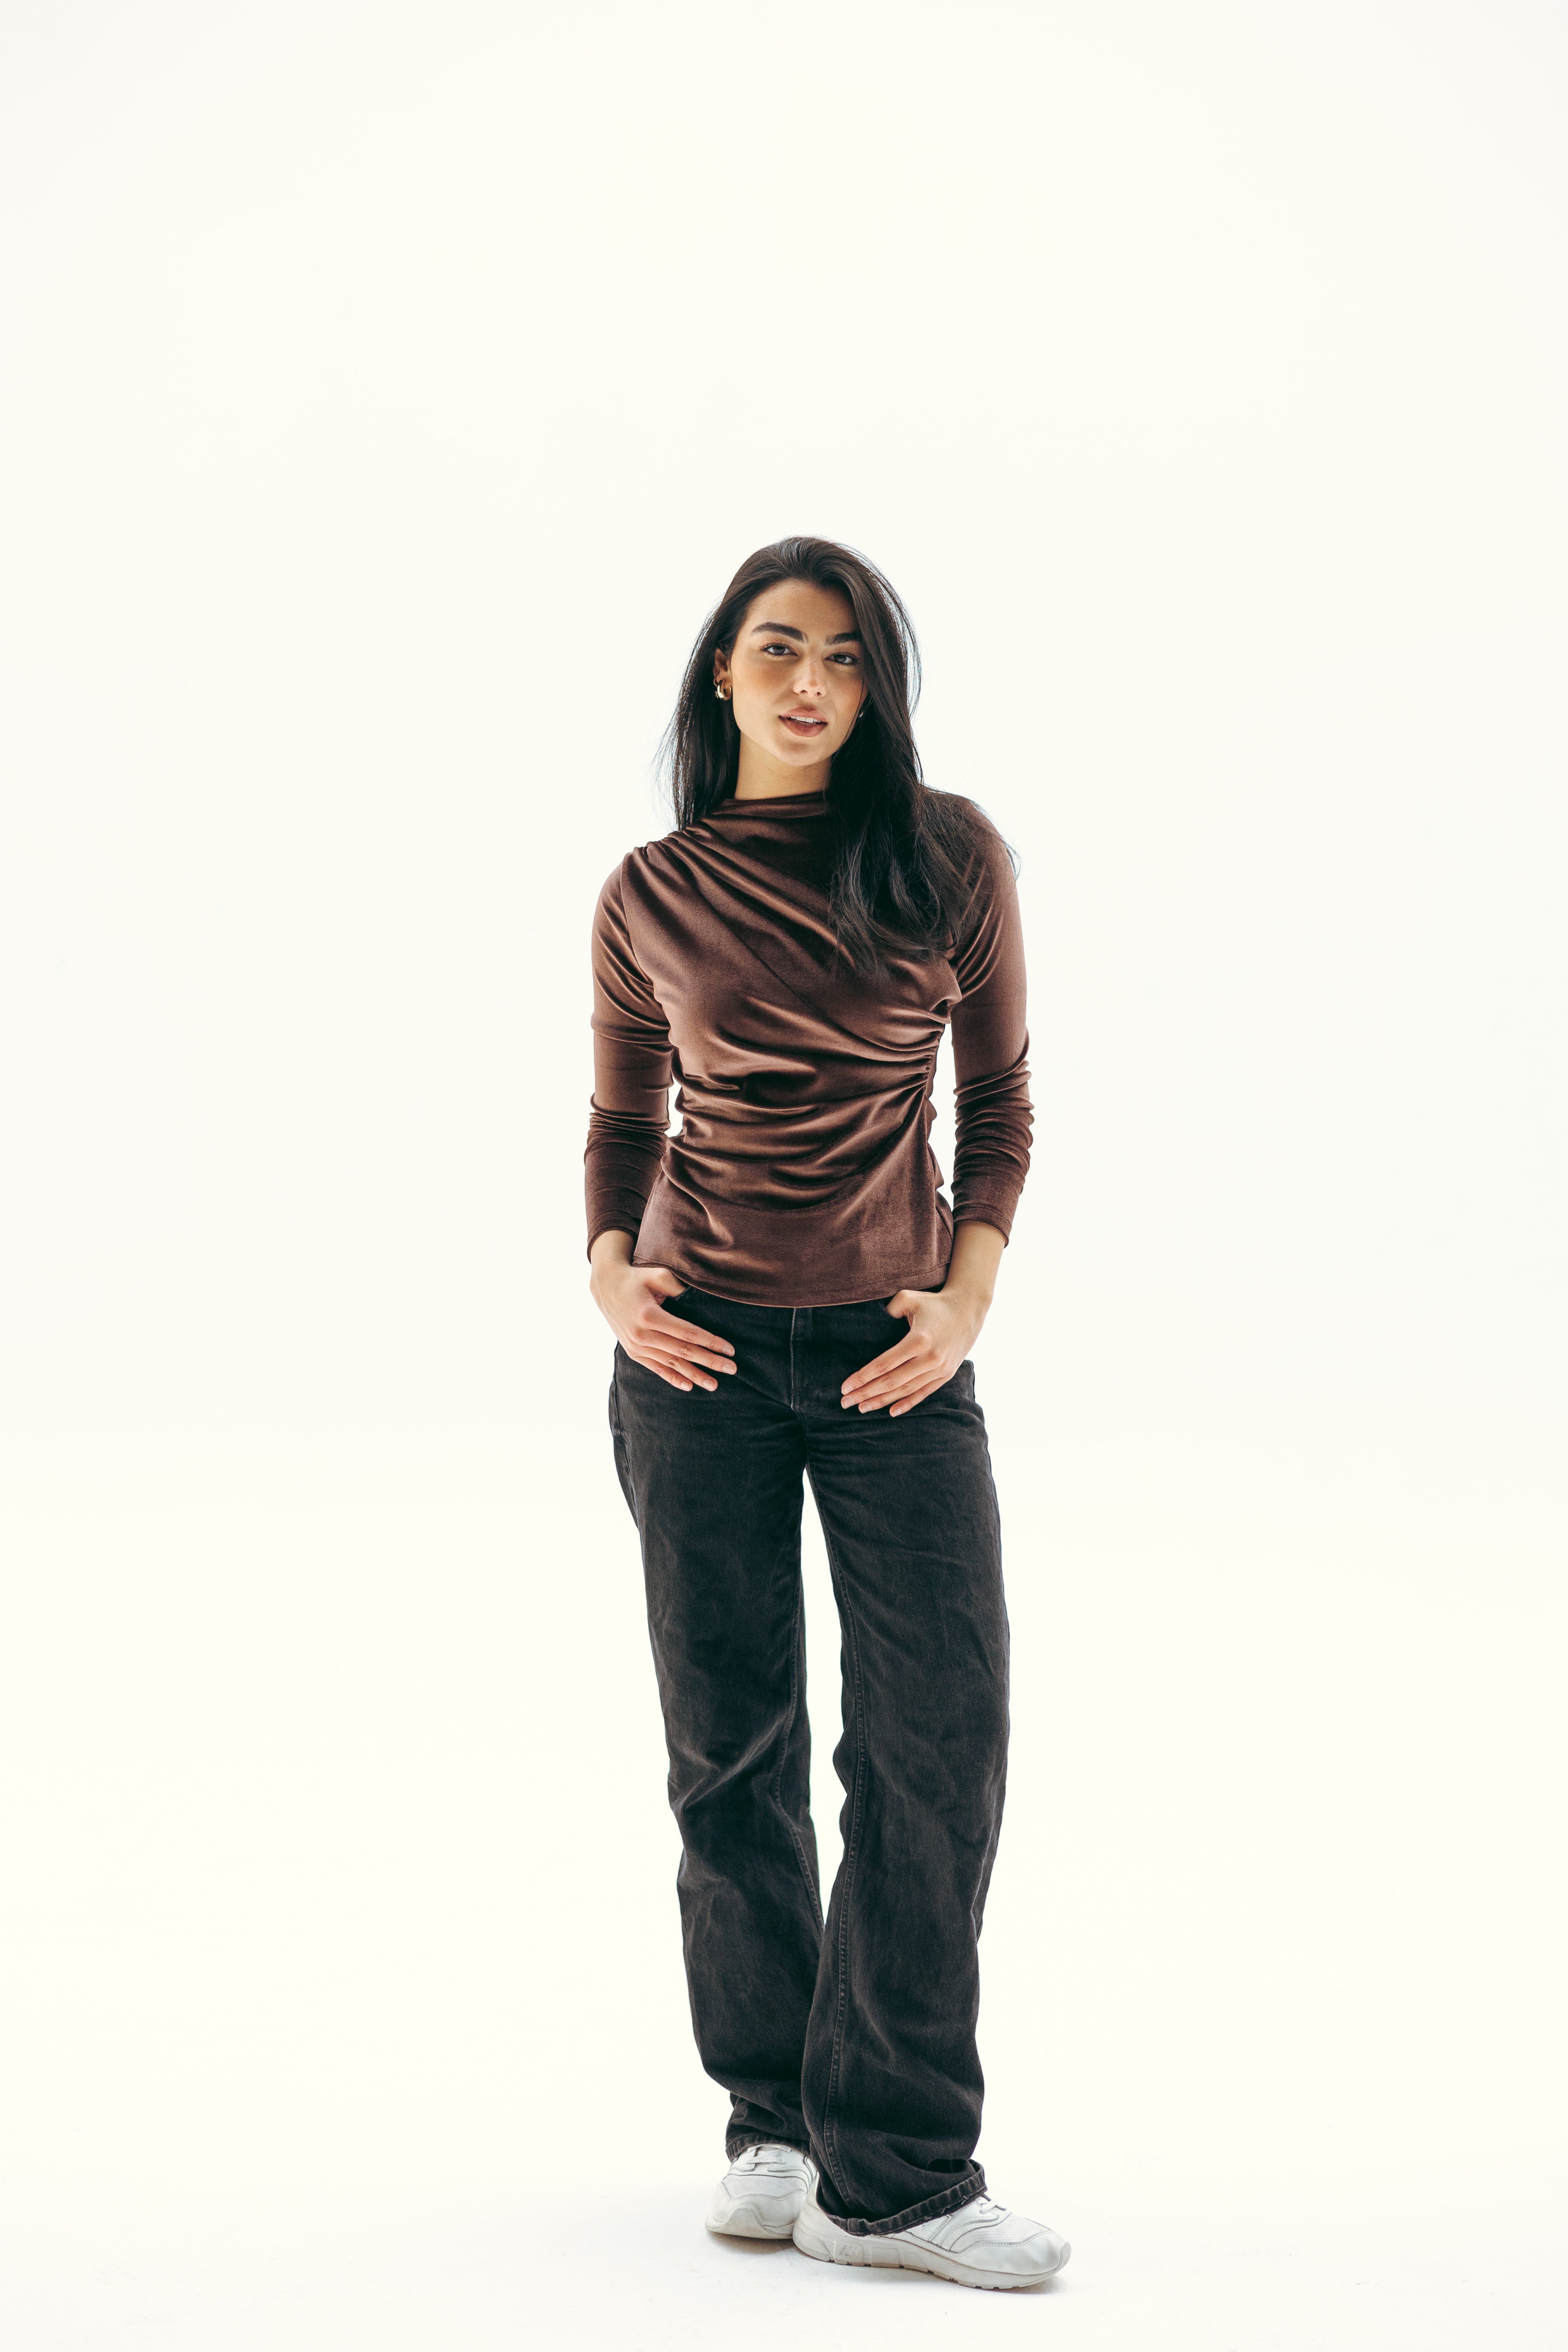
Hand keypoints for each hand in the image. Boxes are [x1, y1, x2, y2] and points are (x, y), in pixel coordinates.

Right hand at [589, 1232, 735, 1392]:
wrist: (607, 1288)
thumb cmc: (637, 1278)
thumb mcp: (658, 1275)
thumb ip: (679, 1288)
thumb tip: (704, 1301)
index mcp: (649, 1315)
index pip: (687, 1333)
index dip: (710, 1342)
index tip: (730, 1349)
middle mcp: (641, 1334)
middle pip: (683, 1352)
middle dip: (709, 1361)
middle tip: (731, 1369)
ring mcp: (636, 1346)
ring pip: (671, 1364)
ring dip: (694, 1375)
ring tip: (714, 1384)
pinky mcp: (633, 1352)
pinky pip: (656, 1368)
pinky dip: (672, 1378)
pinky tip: (688, 1386)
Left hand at [840, 1281, 989, 1417]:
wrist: (970, 1308)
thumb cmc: (935, 1302)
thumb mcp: (909, 1297)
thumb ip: (889, 1309)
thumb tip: (874, 1324)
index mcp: (918, 1340)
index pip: (883, 1364)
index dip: (862, 1377)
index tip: (845, 1387)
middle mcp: (929, 1358)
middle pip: (891, 1381)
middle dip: (866, 1393)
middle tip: (845, 1402)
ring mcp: (939, 1369)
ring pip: (905, 1390)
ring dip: (882, 1401)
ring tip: (862, 1408)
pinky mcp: (946, 1374)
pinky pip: (924, 1393)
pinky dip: (907, 1403)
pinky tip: (891, 1412)